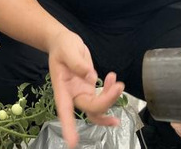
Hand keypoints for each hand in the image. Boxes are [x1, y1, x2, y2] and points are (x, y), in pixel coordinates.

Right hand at [47, 29, 124, 147]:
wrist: (63, 41)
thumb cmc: (62, 46)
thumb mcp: (67, 50)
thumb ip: (78, 63)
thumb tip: (91, 76)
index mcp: (62, 88)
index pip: (65, 110)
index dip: (69, 126)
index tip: (72, 143)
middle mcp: (72, 95)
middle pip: (90, 108)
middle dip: (106, 101)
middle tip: (119, 85)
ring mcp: (82, 93)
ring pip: (98, 107)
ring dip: (111, 99)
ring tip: (119, 83)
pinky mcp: (90, 89)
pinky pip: (103, 97)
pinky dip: (111, 91)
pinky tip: (113, 78)